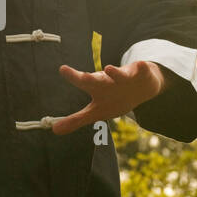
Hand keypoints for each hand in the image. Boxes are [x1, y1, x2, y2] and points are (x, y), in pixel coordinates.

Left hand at [50, 61, 168, 135]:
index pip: (83, 83)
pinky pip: (142, 70)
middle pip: (98, 79)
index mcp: (97, 87)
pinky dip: (141, 69)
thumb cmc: (114, 98)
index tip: (62, 69)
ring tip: (108, 69)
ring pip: (120, 74)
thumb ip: (76, 120)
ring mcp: (125, 76)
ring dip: (115, 73)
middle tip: (81, 76)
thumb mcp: (95, 111)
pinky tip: (140, 66)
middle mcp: (109, 80)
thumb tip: (54, 130)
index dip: (73, 77)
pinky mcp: (141, 73)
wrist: (141, 86)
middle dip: (89, 78)